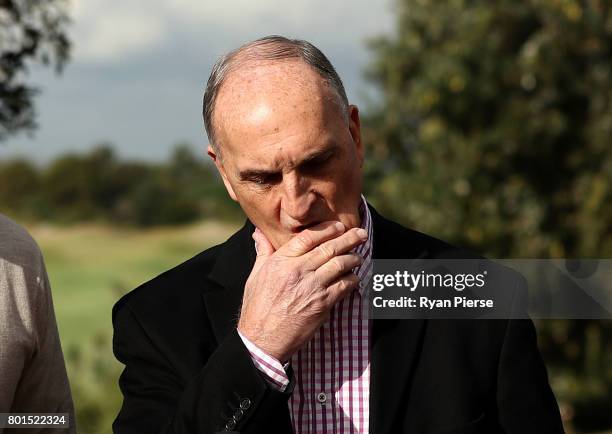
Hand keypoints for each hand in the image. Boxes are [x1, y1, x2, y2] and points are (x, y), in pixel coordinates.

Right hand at [237, 221, 367, 361]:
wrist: (262, 339)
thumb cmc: (257, 308)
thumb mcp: (255, 276)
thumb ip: (263, 252)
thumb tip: (259, 233)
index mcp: (281, 261)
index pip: (309, 237)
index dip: (327, 229)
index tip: (338, 226)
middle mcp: (298, 271)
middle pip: (329, 248)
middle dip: (348, 238)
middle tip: (360, 233)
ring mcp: (312, 287)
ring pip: (340, 264)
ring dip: (353, 258)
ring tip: (358, 256)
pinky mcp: (322, 304)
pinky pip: (344, 286)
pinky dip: (352, 280)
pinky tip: (354, 278)